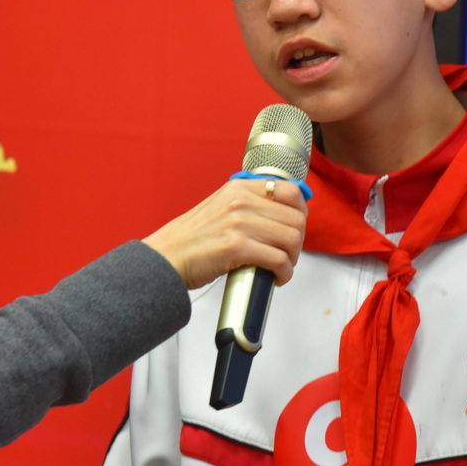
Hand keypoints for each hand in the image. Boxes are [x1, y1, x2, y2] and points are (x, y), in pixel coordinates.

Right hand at [143, 178, 307, 289]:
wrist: (165, 259)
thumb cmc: (191, 239)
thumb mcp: (221, 206)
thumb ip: (249, 205)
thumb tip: (281, 214)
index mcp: (240, 188)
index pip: (291, 191)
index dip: (301, 212)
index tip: (297, 227)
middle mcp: (242, 201)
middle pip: (296, 219)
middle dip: (297, 242)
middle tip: (287, 254)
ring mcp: (240, 223)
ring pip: (291, 239)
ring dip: (292, 260)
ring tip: (280, 267)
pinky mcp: (237, 247)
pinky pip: (278, 260)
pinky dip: (284, 273)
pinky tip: (276, 278)